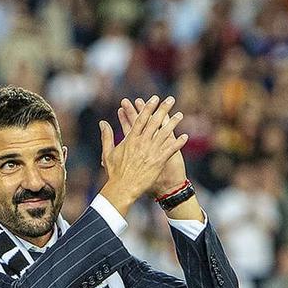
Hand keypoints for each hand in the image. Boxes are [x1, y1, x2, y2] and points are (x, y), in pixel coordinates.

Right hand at [98, 96, 187, 212]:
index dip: (148, 108)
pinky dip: (177, 143)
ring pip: (164, 133)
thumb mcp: (108, 152)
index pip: (141, 119)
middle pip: (154, 122)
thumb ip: (106, 136)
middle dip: (163, 109)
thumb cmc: (114, 172)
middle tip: (171, 100)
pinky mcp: (158, 161)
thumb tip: (102, 123)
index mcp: (130, 139)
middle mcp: (141, 143)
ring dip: (173, 123)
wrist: (122, 188)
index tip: (154, 99)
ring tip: (180, 114)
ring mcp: (150, 151)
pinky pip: (170, 150)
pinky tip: (185, 136)